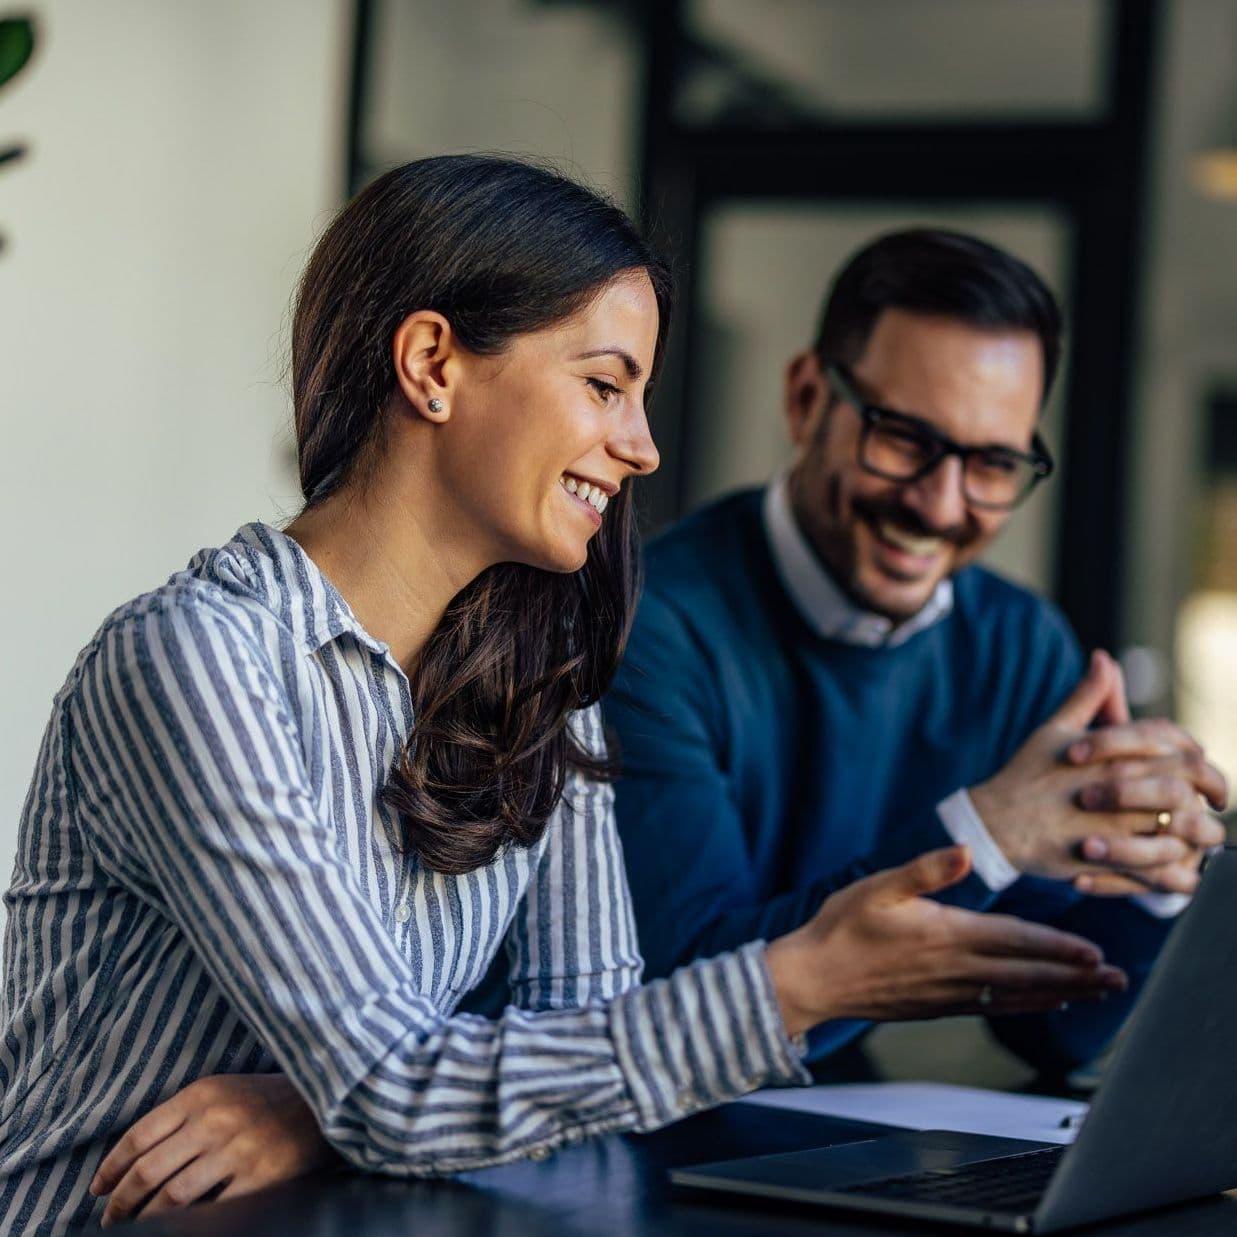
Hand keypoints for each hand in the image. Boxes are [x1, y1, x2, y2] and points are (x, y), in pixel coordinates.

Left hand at [89, 1072, 336, 1225]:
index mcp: (201, 1094)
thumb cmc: (270, 1097)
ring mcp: (238, 1150)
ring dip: (146, 1219)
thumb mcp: (225, 1090)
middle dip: (121, 1202)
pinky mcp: (261, 1177)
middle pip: (148, 1171)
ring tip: (136, 1229)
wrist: (328, 1099)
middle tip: (110, 1219)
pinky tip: (178, 1229)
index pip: (139, 1136)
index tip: (98, 1189)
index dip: (112, 1168)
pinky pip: (211, 1210)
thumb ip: (184, 1114)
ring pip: (172, 1197)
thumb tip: (135, 1158)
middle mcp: (215, 1120)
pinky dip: (187, 1225)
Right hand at [765, 845, 1126, 1038]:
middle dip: (1075, 977)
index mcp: (946, 935)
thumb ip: (924, 870)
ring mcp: (948, 993)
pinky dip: (1026, 1006)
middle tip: (1117, 981)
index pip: (1014, 942)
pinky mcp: (937, 1006)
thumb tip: (966, 852)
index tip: (1095, 953)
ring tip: (1096, 994)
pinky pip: (993, 1008)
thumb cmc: (841, 927)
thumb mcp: (876, 887)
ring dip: (1060, 994)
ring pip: (1016, 996)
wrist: (813, 979)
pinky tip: (1043, 1003)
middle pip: (1027, 976)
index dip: (1057, 949)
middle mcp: (955, 970)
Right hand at [969, 651, 1225, 891]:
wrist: (995, 823)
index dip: (1196, 752)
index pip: (1172, 743)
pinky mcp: (1108, 859)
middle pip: (1186, 784)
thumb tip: (1103, 658)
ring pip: (1179, 827)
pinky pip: (1158, 868)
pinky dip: (1176, 871)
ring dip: (1198, 832)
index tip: (1203, 765)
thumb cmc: (1026, 775)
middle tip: (1215, 801)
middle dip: (1210, 791)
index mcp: (1110, 752)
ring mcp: (1114, 823)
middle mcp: (1117, 785)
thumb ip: (1088, 696)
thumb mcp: (1055, 729)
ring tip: (1200, 836)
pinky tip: (1182, 868)